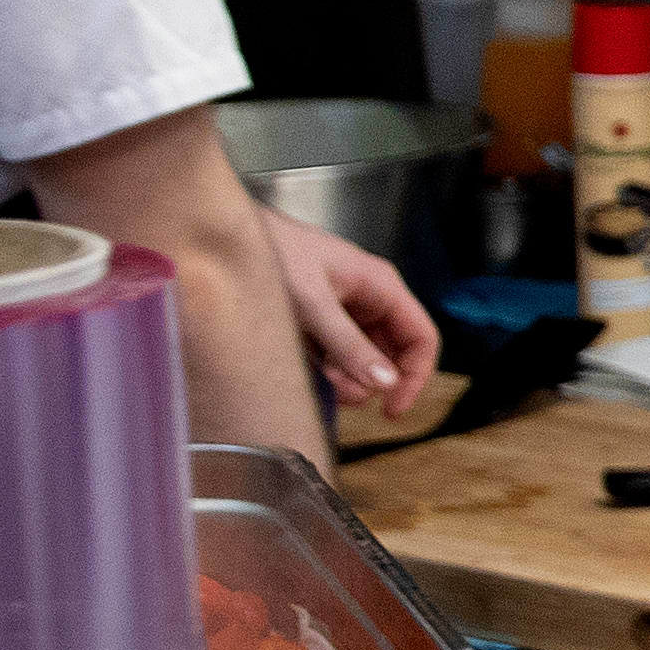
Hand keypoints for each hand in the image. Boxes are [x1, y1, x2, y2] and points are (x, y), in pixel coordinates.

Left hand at [269, 218, 443, 413]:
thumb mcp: (312, 305)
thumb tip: (385, 383)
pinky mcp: (321, 322)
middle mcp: (369, 300)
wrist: (228, 240)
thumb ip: (348, 345)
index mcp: (381, 287)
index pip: (421, 338)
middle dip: (371, 380)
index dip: (415, 376)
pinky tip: (306, 366)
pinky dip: (327, 370)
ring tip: (320, 376)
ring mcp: (345, 312)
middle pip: (393, 354)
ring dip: (348, 378)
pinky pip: (338, 356)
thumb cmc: (274, 254)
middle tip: (342, 391)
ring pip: (365, 359)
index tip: (393, 409)